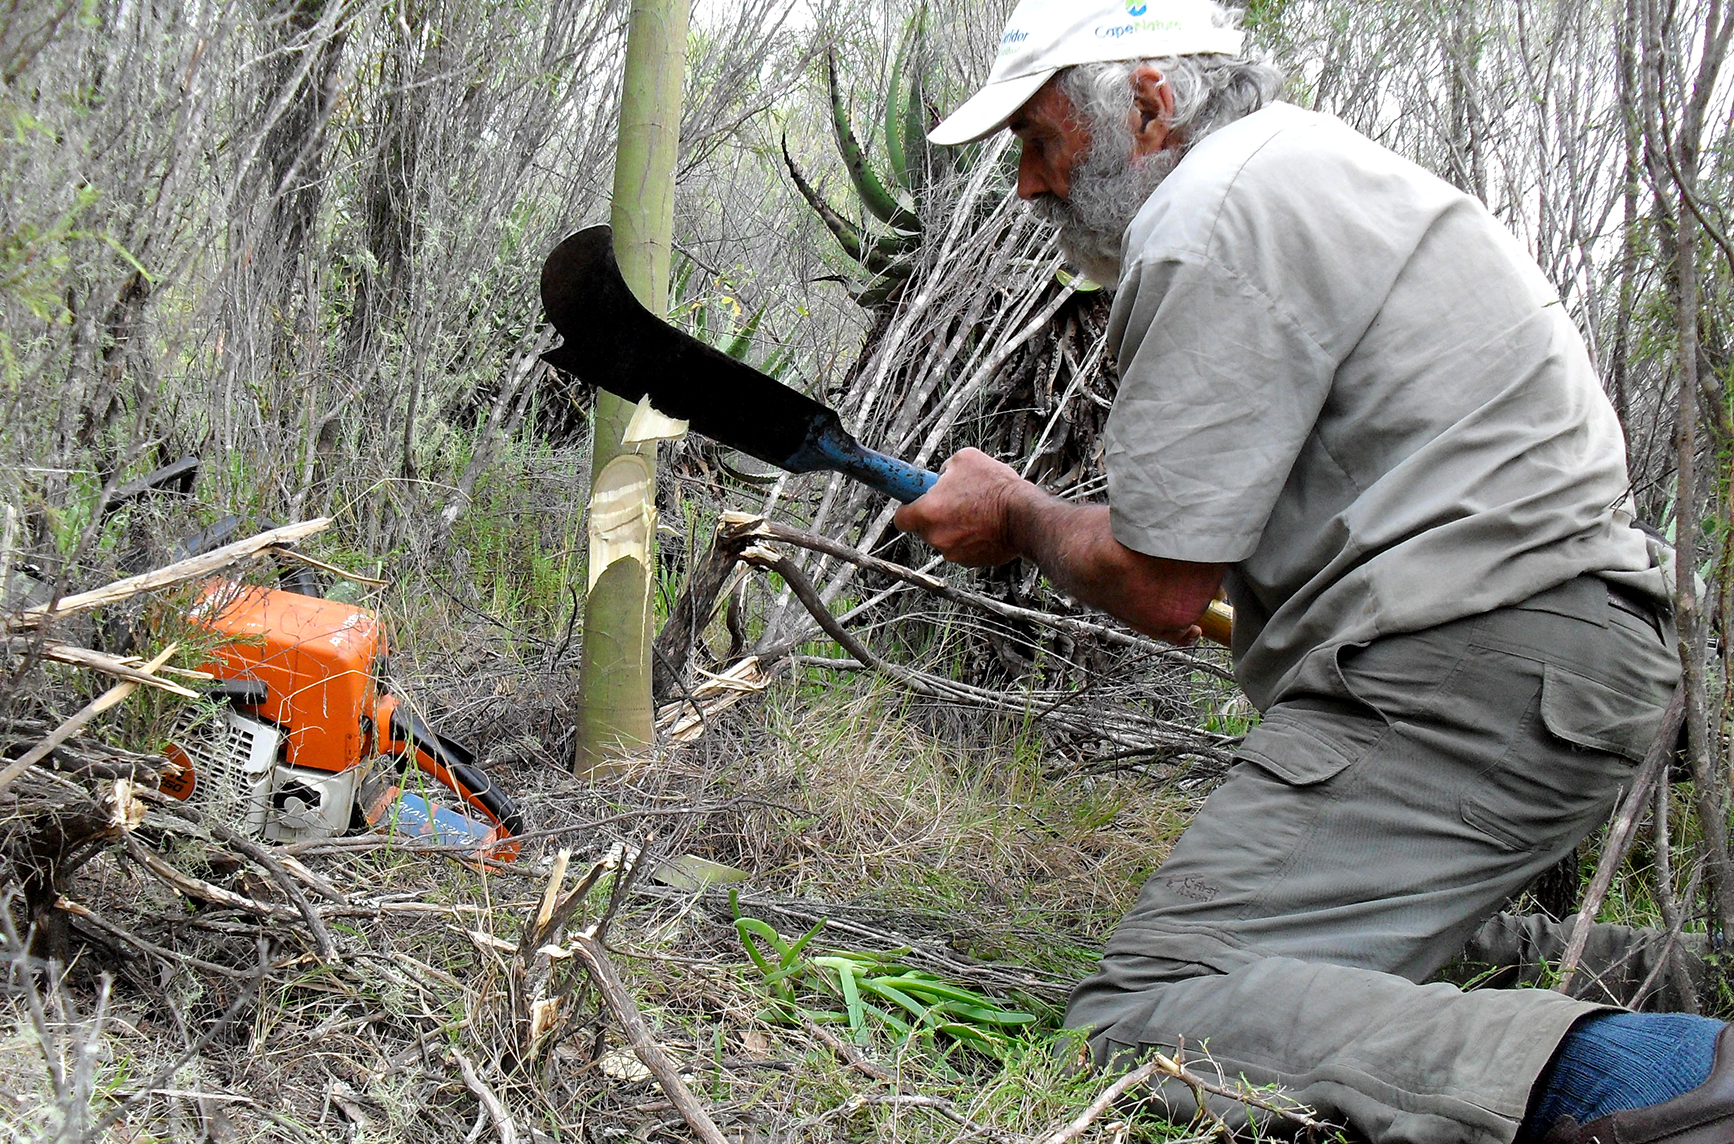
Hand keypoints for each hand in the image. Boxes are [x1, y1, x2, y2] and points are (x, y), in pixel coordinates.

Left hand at [893, 448, 1031, 566]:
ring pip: (945, 538)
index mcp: (928, 512)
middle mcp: (936, 536)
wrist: (1024, 515)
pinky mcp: (970, 562)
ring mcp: (953, 552)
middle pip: (924, 528)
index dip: (908, 507)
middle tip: (954, 501)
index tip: (916, 502)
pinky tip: (984, 525)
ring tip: (975, 511)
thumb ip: (945, 469)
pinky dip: (970, 539)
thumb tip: (943, 476)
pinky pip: (962, 548)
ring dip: (954, 527)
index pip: (901, 518)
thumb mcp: (965, 459)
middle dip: (935, 516)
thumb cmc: (996, 487)